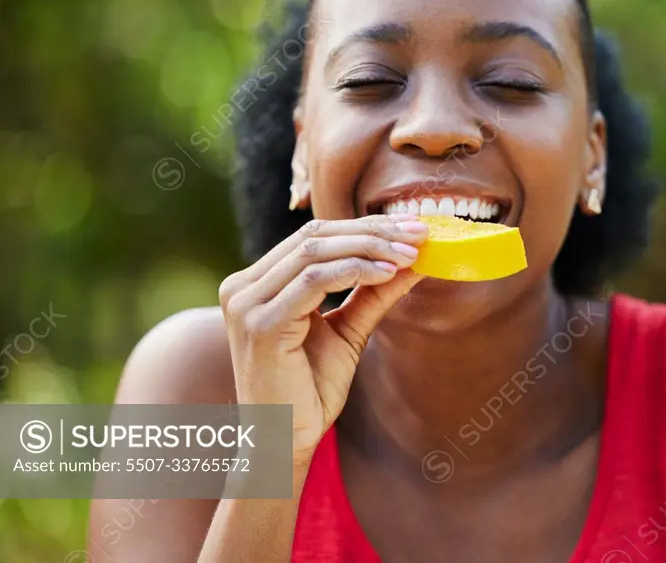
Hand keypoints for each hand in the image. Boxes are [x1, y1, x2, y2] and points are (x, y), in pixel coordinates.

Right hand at [217, 215, 427, 464]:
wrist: (285, 442)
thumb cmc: (310, 389)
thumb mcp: (349, 329)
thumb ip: (374, 291)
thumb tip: (415, 256)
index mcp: (256, 283)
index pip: (313, 236)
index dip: (365, 226)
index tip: (412, 228)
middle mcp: (242, 287)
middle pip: (314, 236)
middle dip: (373, 231)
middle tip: (420, 233)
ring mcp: (246, 304)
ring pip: (315, 251)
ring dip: (370, 247)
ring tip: (411, 254)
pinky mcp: (260, 325)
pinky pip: (313, 281)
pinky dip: (355, 270)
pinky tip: (389, 273)